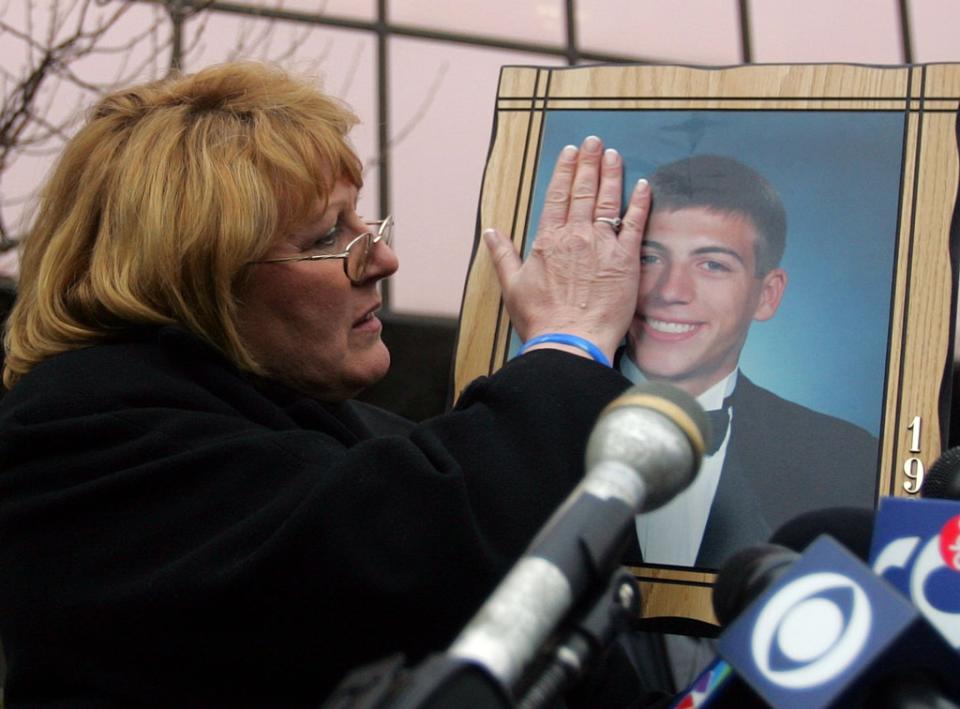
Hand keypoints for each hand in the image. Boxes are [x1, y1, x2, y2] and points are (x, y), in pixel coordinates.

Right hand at [483, 135, 650, 362]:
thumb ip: (503, 255)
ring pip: (608, 200)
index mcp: (549, 240)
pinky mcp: (626, 260)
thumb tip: (490, 232)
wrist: (569, 341)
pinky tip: (644, 185)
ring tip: (614, 154)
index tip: (571, 153)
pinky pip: (635, 224)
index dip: (565, 171)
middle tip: (595, 141)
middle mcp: (576, 235)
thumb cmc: (541, 318)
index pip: (558, 196)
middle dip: (590, 163)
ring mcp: (602, 245)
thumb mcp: (512, 286)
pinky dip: (640, 203)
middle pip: (583, 191)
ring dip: (612, 174)